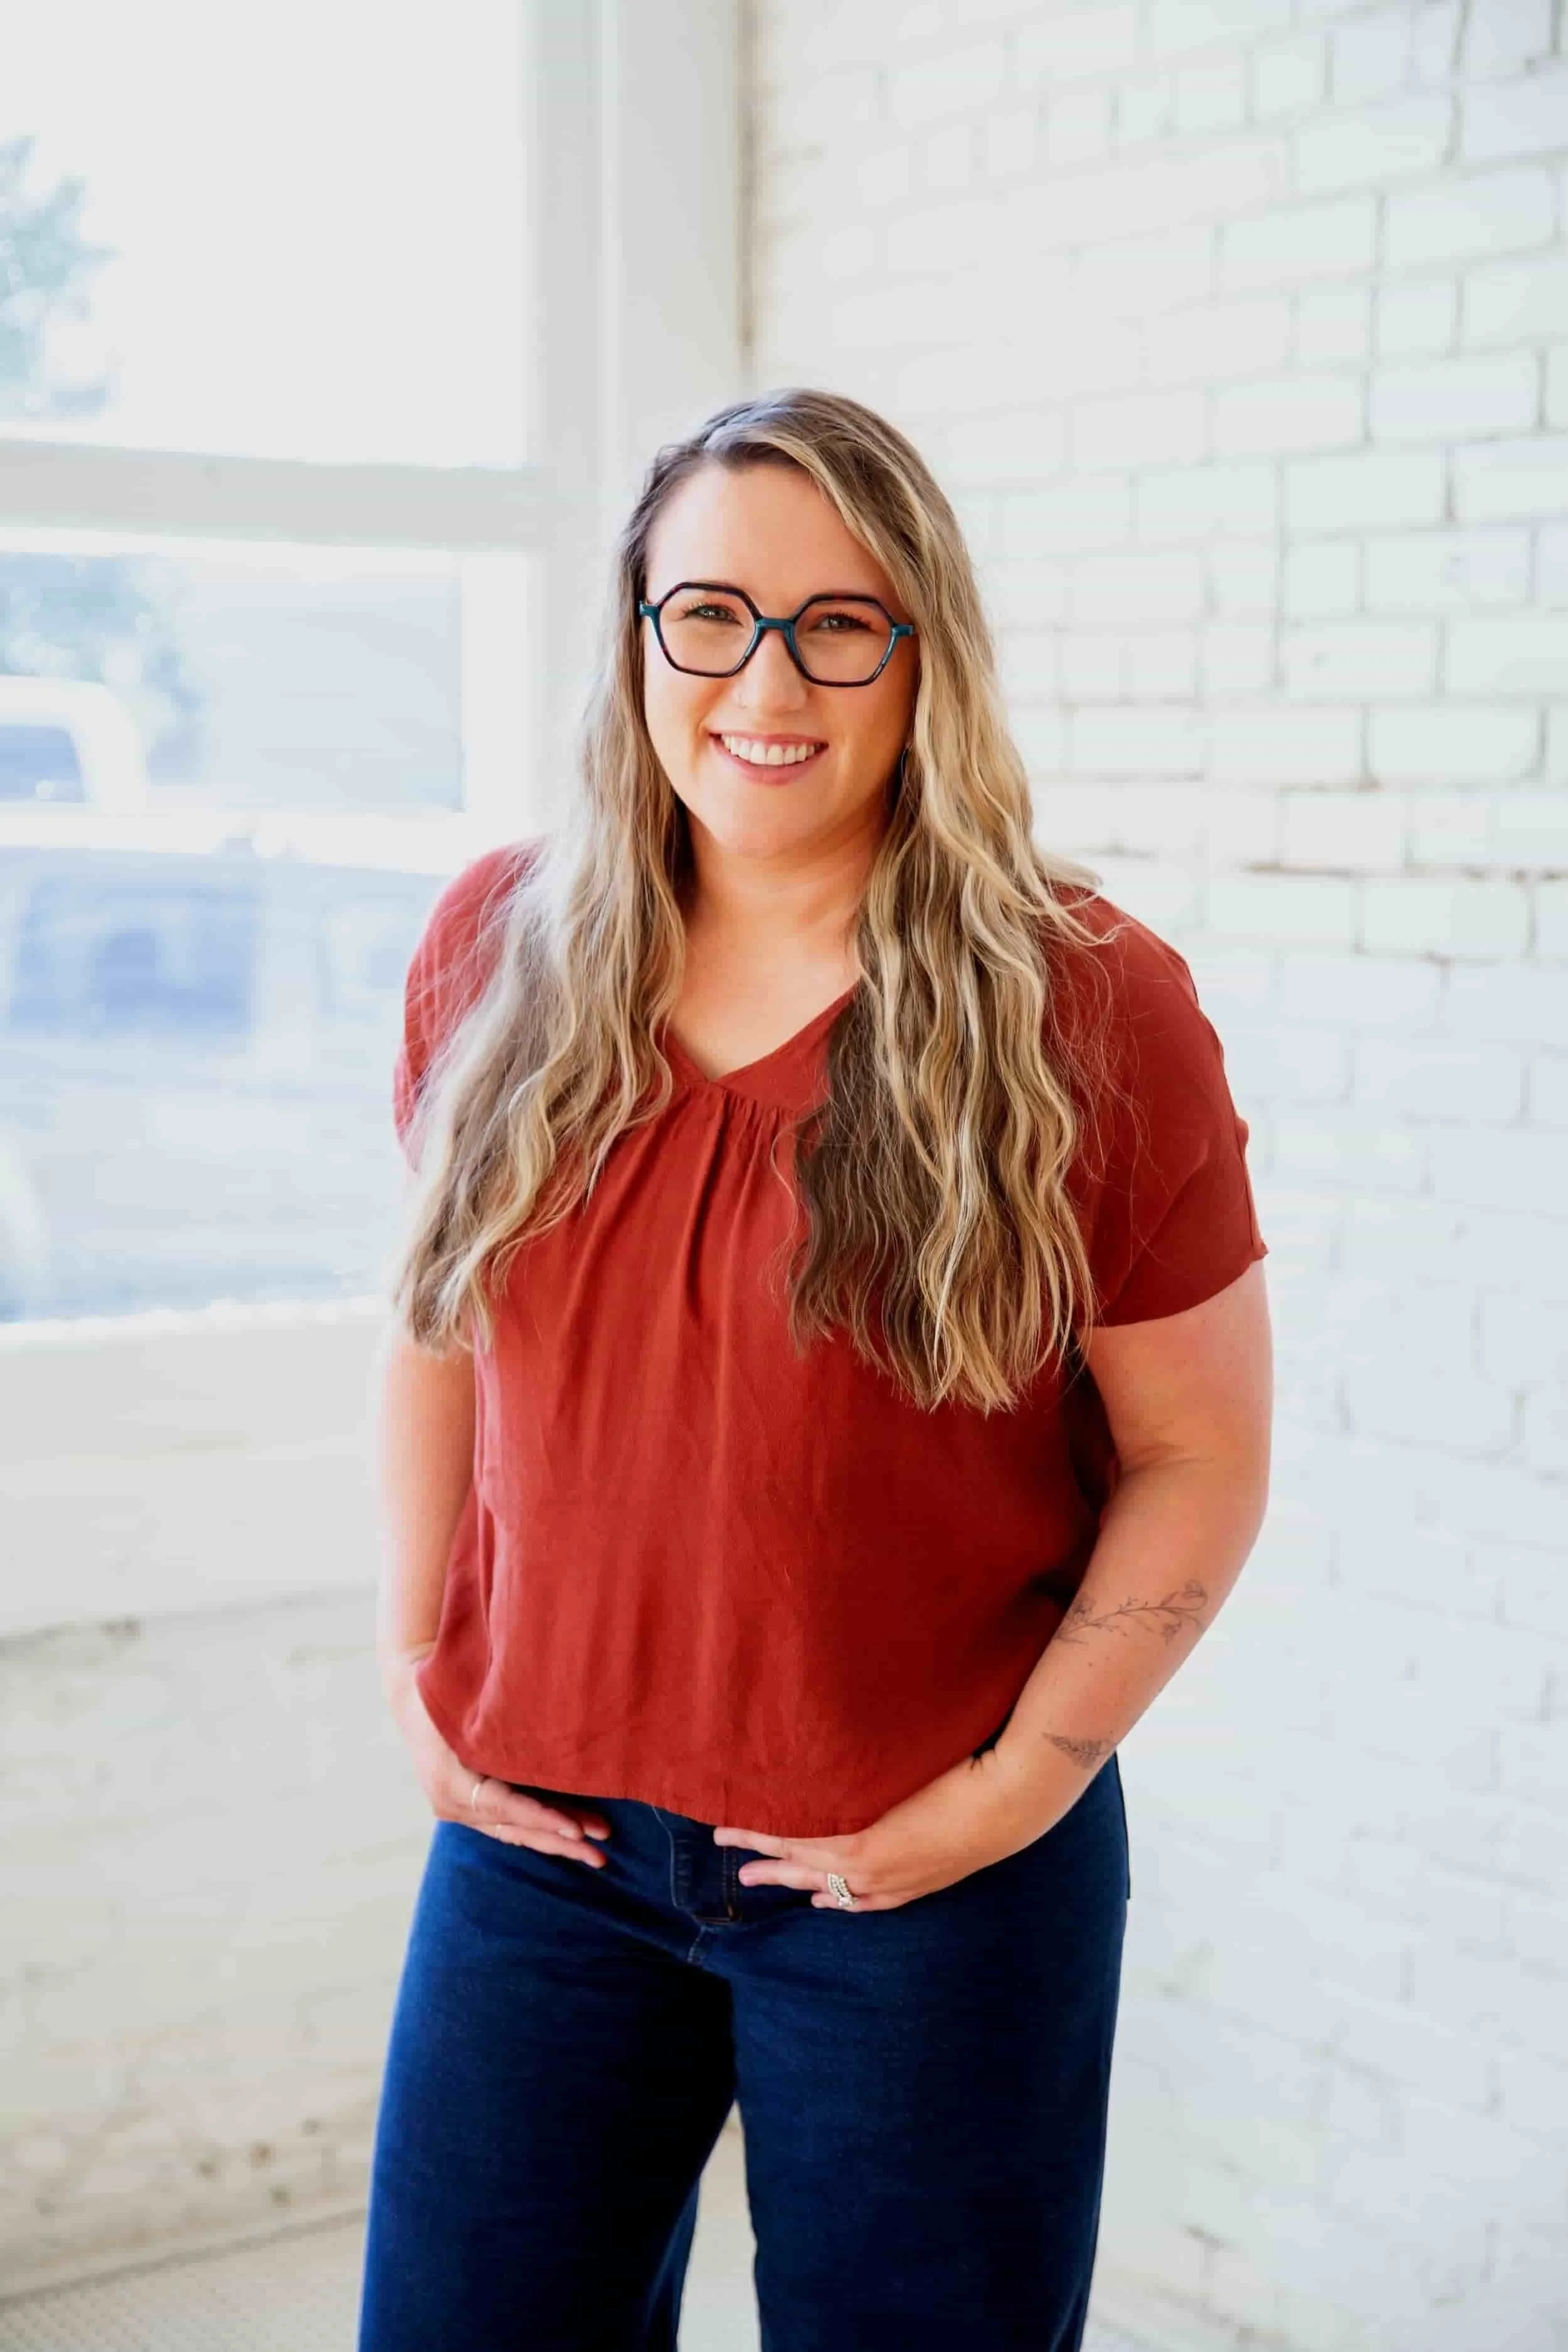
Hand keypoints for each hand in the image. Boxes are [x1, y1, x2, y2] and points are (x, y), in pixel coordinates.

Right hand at [380, 1646, 612, 1867]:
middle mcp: (452, 1803)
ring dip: (555, 1839)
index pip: (504, 1806)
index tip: (577, 1830)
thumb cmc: (446, 1690)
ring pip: (513, 1831)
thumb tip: (549, 1722)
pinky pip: (506, 1823)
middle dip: (558, 1843)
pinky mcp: (467, 1806)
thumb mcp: (469, 1704)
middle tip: (600, 1856)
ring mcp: (457, 1809)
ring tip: (597, 1850)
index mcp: (450, 1781)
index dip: (542, 1818)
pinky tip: (569, 1834)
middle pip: (513, 1829)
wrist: (411, 1696)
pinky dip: (537, 1828)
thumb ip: (502, 1723)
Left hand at [711, 1742, 1068, 1912]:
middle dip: (768, 1864)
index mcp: (858, 1842)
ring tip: (770, 1880)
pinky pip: (869, 1901)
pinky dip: (842, 1902)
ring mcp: (896, 1881)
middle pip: (805, 1869)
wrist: (1009, 1803)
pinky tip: (830, 1905)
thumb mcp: (894, 1768)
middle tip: (734, 1863)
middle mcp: (870, 1869)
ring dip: (800, 1883)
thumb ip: (853, 1771)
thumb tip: (812, 1756)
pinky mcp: (919, 1884)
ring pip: (833, 1889)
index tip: (721, 1828)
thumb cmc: (953, 1771)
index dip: (755, 1833)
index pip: (791, 1839)